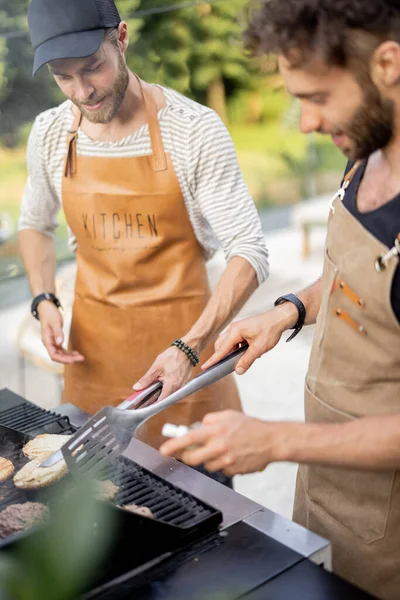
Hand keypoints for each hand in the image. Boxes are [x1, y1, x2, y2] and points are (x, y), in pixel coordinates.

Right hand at [38, 301, 84, 363]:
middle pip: (58, 356)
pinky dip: (68, 352)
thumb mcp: (55, 322)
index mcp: (47, 340)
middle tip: (81, 358)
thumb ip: (57, 333)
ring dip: (70, 356)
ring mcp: (52, 342)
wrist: (46, 308)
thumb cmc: (49, 314)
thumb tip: (60, 343)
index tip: (73, 360)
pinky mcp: (56, 339)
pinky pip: (62, 349)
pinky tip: (76, 352)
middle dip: (69, 359)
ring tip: (81, 357)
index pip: (54, 355)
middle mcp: (49, 343)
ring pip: (61, 353)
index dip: (63, 359)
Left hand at [133, 346, 192, 400]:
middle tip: (147, 394)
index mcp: (171, 386)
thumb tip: (136, 388)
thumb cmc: (172, 356)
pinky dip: (168, 387)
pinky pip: (175, 389)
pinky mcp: (184, 382)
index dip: (152, 404)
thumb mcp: (156, 368)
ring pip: (170, 394)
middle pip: (165, 399)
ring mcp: (183, 386)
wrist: (187, 349)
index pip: (161, 402)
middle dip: (156, 397)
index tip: (145, 404)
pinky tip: (163, 382)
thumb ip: (146, 380)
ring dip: (163, 392)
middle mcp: (178, 388)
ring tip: (155, 386)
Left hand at [160, 410, 285, 475]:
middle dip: (188, 457)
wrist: (270, 440)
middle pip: (193, 458)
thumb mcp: (228, 415)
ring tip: (223, 450)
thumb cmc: (250, 426)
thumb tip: (196, 427)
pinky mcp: (233, 470)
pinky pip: (221, 470)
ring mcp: (226, 460)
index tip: (164, 450)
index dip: (173, 446)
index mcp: (216, 430)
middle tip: (189, 453)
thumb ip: (210, 420)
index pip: (188, 439)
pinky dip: (223, 464)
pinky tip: (233, 456)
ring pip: (207, 465)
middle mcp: (219, 446)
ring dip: (210, 459)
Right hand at [202, 305, 296, 374]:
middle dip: (222, 356)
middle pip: (221, 345)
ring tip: (242, 359)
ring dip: (231, 353)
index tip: (205, 367)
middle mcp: (233, 329)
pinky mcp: (241, 330)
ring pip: (227, 344)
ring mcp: (237, 329)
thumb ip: (247, 360)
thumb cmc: (270, 329)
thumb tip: (238, 370)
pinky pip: (234, 341)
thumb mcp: (259, 348)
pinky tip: (248, 353)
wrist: (279, 319)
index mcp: (235, 331)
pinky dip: (237, 349)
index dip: (213, 359)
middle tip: (227, 366)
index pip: (221, 349)